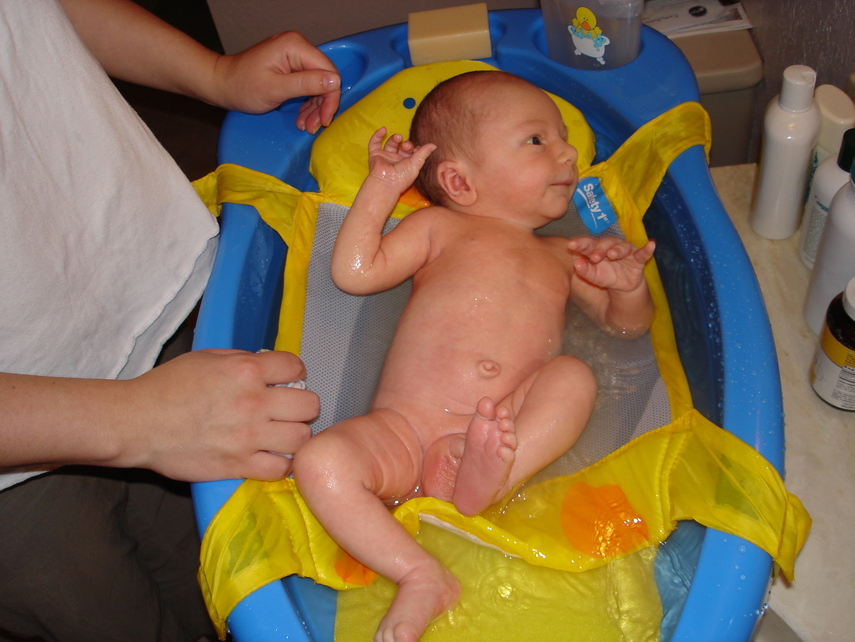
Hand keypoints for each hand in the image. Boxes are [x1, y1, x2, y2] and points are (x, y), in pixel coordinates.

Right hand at [123, 349, 317, 481]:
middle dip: (301, 405)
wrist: (137, 423)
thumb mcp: (208, 358)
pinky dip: (281, 463)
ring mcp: (248, 437)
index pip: (297, 367)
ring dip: (295, 435)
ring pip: (302, 438)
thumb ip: (244, 360)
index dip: (294, 373)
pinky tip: (272, 456)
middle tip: (287, 410)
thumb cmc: (167, 386)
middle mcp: (253, 402)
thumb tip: (272, 368)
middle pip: (309, 405)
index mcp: (246, 370)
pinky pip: (281, 468)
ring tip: (281, 434)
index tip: (286, 381)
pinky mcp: (239, 465)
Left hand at [211, 31, 340, 132]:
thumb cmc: (242, 86)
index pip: (328, 71)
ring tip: (306, 126)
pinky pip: (307, 85)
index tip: (324, 119)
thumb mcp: (275, 88)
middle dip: (321, 105)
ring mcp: (294, 56)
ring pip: (317, 85)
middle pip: (324, 78)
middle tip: (314, 126)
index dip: (330, 97)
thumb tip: (334, 81)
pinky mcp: (290, 67)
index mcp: (295, 46)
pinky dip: (306, 104)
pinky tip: (301, 118)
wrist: (222, 85)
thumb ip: (306, 84)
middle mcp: (298, 47)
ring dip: (314, 108)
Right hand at [365, 127, 436, 193]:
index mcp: (407, 164)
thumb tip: (434, 145)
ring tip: (398, 137)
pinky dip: (378, 135)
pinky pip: (374, 144)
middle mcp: (396, 160)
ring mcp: (385, 157)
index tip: (418, 148)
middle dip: (406, 144)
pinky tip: (384, 129)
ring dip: (395, 138)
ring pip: (390, 144)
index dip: (415, 148)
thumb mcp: (416, 163)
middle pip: (402, 147)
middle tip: (407, 146)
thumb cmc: (403, 177)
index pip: (412, 151)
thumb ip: (424, 153)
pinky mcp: (375, 156)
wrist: (387, 182)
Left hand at [568, 236, 655, 291]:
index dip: (580, 243)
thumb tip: (576, 263)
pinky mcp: (637, 258)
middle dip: (599, 249)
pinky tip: (651, 245)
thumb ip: (585, 270)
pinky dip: (647, 249)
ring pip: (621, 247)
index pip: (587, 244)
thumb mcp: (594, 276)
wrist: (622, 286)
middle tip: (593, 257)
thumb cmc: (605, 276)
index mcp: (597, 249)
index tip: (571, 245)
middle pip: (604, 243)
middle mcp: (611, 246)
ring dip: (617, 250)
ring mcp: (625, 251)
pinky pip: (642, 253)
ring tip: (612, 255)